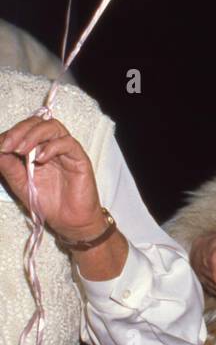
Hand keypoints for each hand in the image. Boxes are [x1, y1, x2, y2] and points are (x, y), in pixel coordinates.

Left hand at [0, 114, 104, 238]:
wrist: (68, 221)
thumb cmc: (48, 202)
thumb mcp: (20, 183)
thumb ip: (9, 166)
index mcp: (37, 148)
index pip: (24, 130)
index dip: (10, 134)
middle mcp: (51, 145)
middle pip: (37, 123)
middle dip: (19, 131)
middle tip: (7, 146)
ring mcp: (66, 150)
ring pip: (52, 127)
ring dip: (33, 135)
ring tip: (21, 150)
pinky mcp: (79, 158)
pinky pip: (67, 143)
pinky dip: (52, 147)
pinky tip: (40, 159)